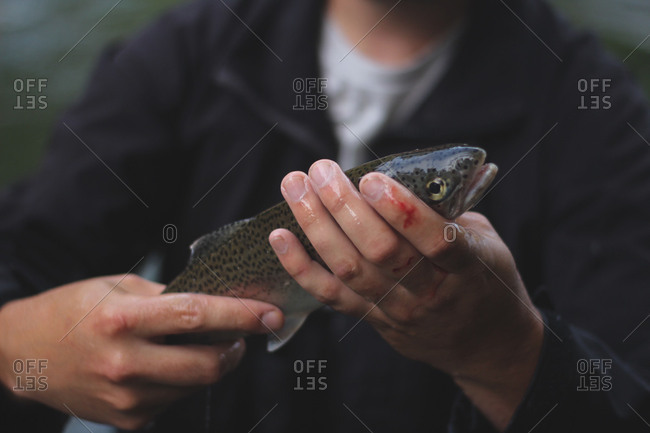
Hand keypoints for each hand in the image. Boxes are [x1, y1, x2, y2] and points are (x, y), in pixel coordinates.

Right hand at [0, 275, 282, 429]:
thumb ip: (166, 296)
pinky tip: (167, 364)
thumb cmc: (72, 311)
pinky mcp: (126, 420)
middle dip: (236, 350)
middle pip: (207, 365)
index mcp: (122, 320)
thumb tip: (214, 300)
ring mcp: (125, 398)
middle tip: (242, 336)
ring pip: (194, 384)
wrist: (23, 353)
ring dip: (210, 365)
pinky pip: (173, 400)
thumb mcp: (116, 287)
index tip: (270, 314)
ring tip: (200, 345)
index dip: (241, 316)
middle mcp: (125, 363)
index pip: (197, 316)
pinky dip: (182, 381)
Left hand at [269, 160, 543, 429]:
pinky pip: (331, 296)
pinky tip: (279, 237)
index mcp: (468, 269)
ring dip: (316, 225)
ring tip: (295, 186)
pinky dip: (301, 267)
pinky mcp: (373, 320)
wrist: (484, 345)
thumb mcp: (487, 242)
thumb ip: (450, 212)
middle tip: (321, 170)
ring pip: (350, 269)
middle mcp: (429, 294)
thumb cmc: (486, 281)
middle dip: (344, 206)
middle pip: (381, 252)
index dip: (401, 210)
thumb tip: (404, 176)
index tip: (372, 179)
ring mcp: (397, 311)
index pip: (435, 240)